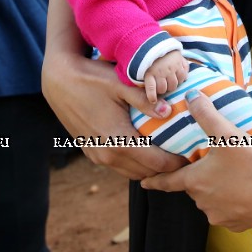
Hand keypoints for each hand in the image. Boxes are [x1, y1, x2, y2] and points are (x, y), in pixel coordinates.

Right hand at [42, 46, 182, 177]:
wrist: (59, 82)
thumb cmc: (91, 78)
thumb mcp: (120, 84)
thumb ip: (145, 99)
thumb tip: (168, 110)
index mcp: (118, 140)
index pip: (156, 163)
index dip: (176, 163)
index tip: (192, 156)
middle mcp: (107, 154)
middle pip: (146, 173)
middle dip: (166, 169)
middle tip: (185, 156)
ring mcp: (97, 155)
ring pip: (131, 173)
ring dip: (150, 168)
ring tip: (168, 154)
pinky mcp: (91, 152)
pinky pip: (118, 166)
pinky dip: (135, 163)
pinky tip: (146, 149)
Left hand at [141, 91, 251, 230]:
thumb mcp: (227, 134)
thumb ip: (207, 114)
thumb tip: (191, 96)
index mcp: (196, 181)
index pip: (168, 181)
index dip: (155, 180)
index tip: (143, 182)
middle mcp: (202, 201)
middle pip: (195, 187)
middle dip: (201, 177)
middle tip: (216, 164)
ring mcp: (219, 215)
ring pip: (211, 200)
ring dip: (218, 189)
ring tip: (236, 175)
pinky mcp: (236, 224)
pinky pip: (228, 211)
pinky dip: (232, 201)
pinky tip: (246, 189)